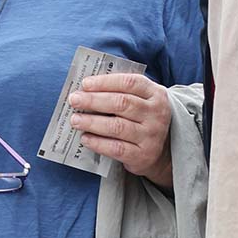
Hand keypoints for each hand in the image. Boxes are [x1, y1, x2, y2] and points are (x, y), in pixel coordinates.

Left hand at [69, 72, 173, 188]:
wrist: (162, 150)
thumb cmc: (141, 118)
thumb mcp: (140, 99)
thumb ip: (119, 91)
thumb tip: (85, 88)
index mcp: (155, 94)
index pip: (130, 83)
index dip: (105, 82)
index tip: (85, 84)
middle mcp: (156, 113)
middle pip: (122, 103)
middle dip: (94, 100)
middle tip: (74, 100)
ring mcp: (152, 135)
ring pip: (117, 126)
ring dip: (92, 122)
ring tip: (75, 120)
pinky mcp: (143, 155)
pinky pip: (117, 148)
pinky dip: (98, 143)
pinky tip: (85, 138)